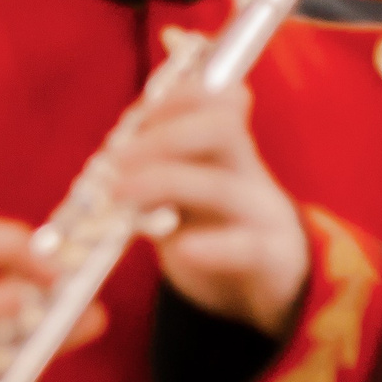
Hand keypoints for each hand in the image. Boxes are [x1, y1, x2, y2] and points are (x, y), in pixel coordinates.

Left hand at [104, 81, 309, 339]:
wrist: (265, 282)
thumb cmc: (213, 224)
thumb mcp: (184, 186)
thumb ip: (155, 165)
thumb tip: (109, 153)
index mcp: (226, 146)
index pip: (216, 99)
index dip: (174, 99)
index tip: (131, 120)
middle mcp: (247, 171)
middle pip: (222, 129)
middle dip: (163, 136)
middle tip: (113, 159)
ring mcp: (262, 213)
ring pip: (222, 187)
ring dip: (164, 183)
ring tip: (119, 194)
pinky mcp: (272, 258)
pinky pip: (248, 248)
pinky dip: (213, 248)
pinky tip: (184, 248)